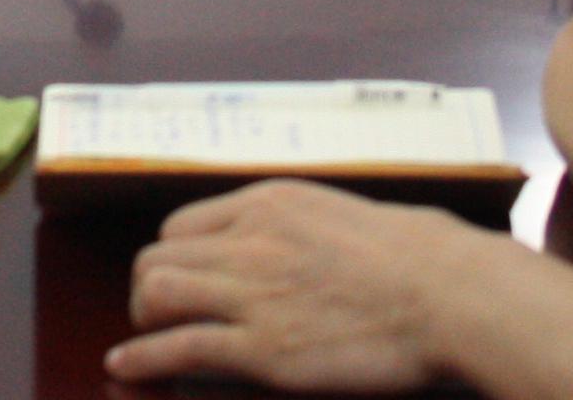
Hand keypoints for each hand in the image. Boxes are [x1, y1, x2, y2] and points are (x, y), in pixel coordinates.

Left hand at [110, 181, 479, 389]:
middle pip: (158, 258)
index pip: (184, 226)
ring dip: (142, 320)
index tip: (181, 281)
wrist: (447, 293)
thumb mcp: (344, 216)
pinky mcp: (261, 348)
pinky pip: (178, 347)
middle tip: (157, 315)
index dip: (174, 259)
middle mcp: (248, 241)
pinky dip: (142, 358)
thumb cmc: (418, 259)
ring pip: (155, 293)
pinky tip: (125, 367)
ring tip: (145, 339)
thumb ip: (301, 229)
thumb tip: (293, 248)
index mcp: (267, 204)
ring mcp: (251, 295)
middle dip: (148, 289)